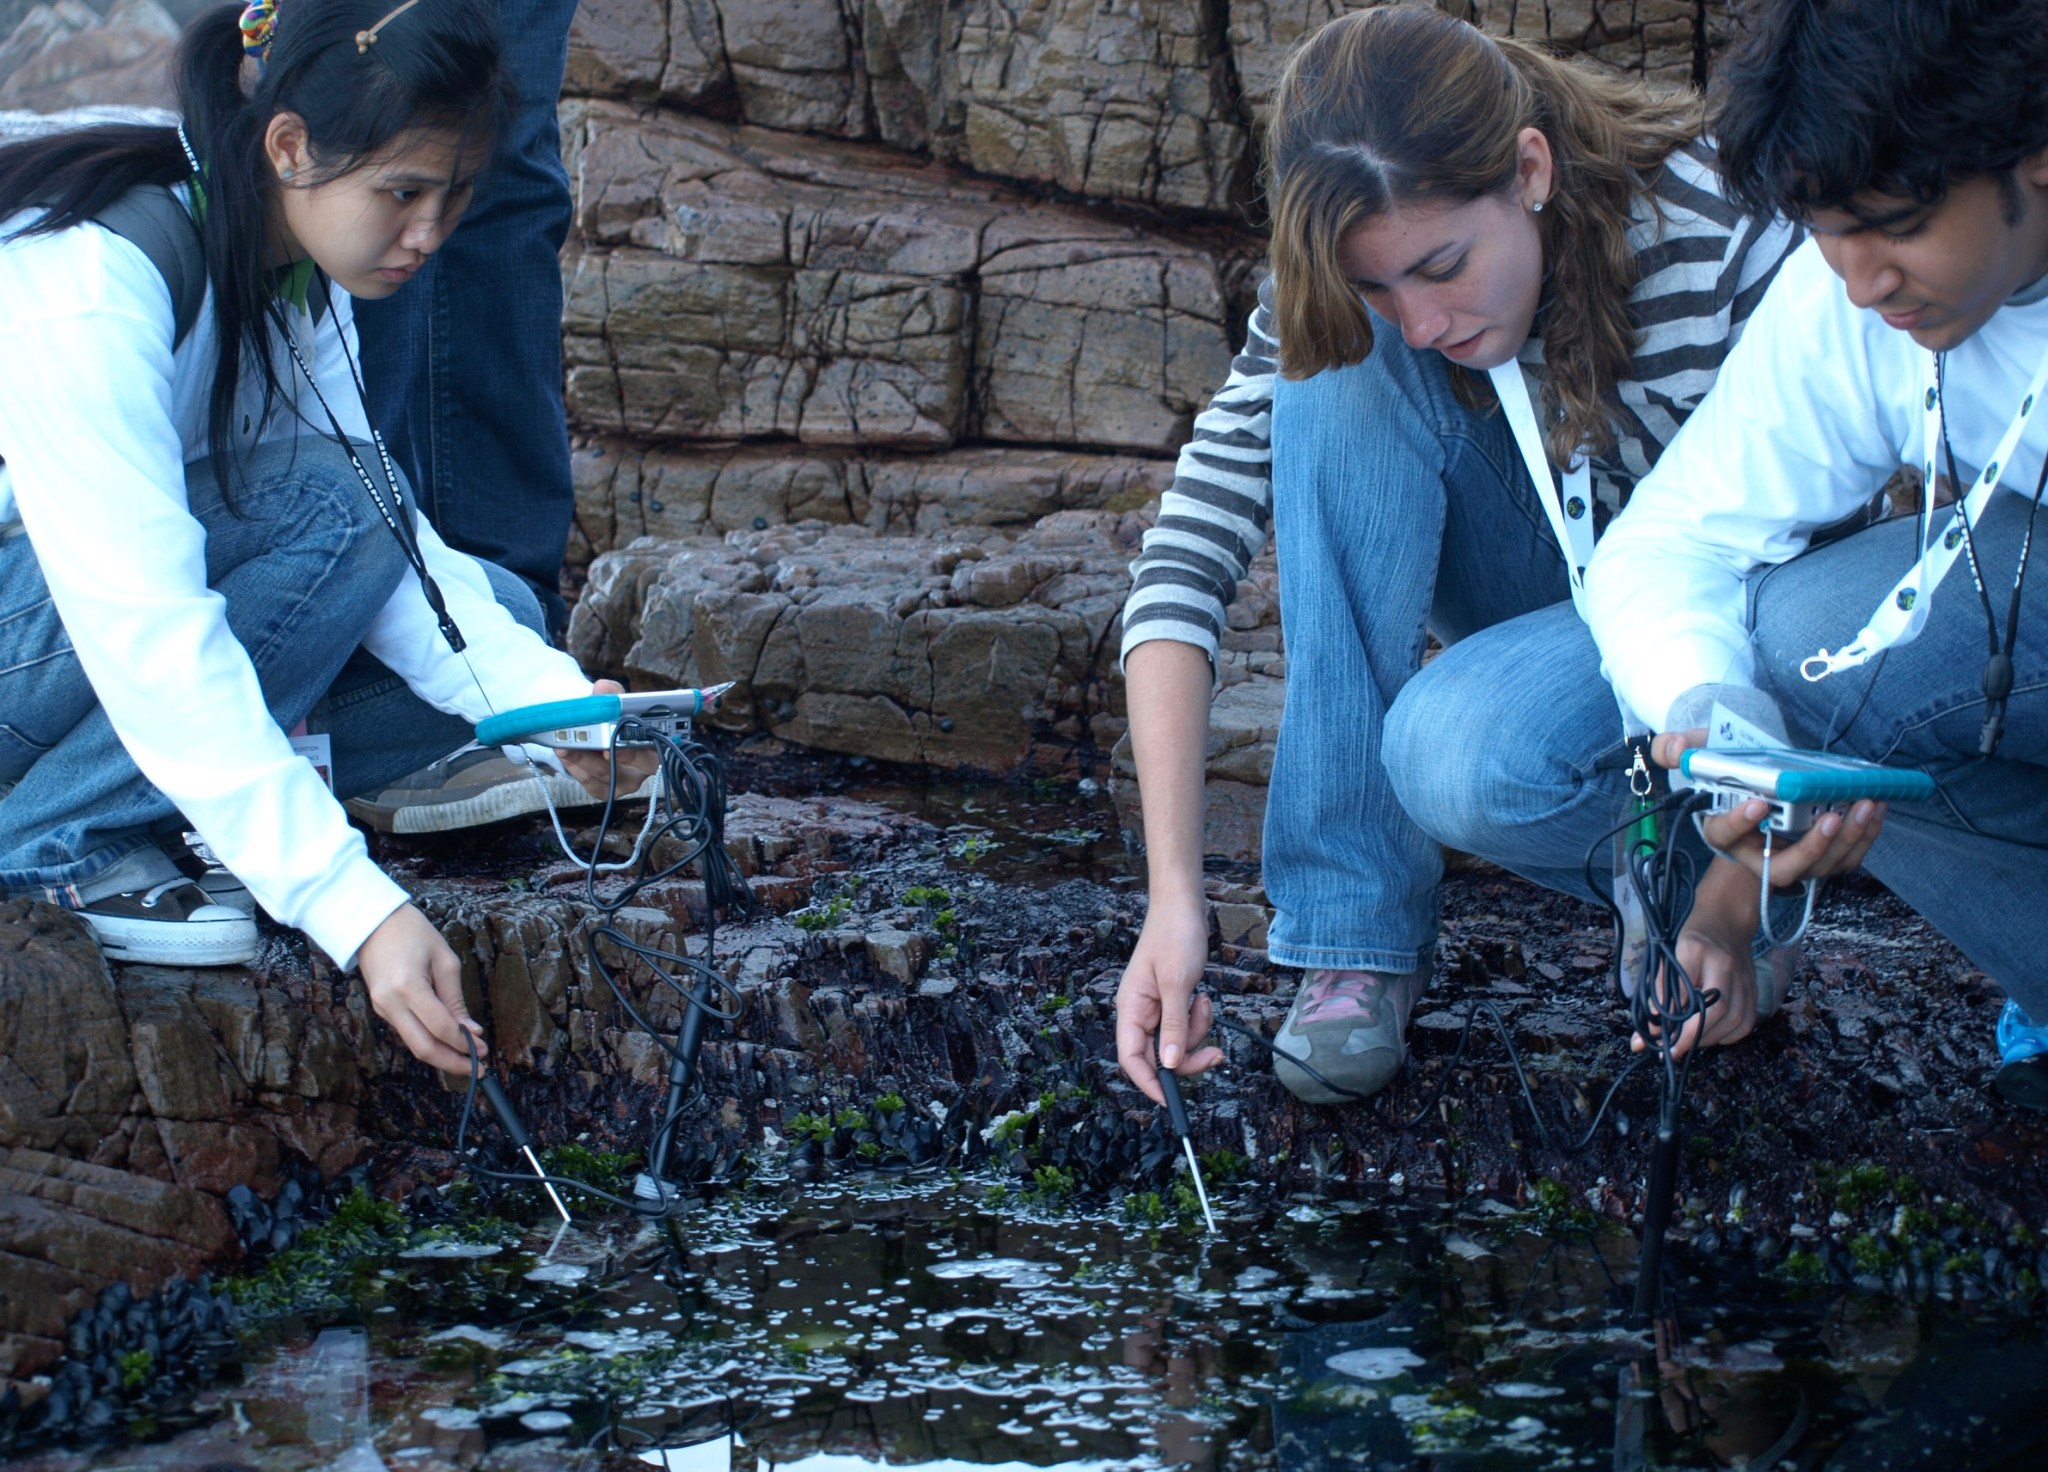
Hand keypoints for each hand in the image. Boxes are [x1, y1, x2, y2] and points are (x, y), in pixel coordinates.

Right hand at [358, 903, 484, 1073]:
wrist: (373, 922)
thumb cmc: (413, 932)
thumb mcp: (444, 959)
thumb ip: (455, 998)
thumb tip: (470, 1030)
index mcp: (407, 987)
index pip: (440, 1027)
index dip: (464, 1043)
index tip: (484, 1050)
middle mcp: (390, 1003)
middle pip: (423, 1048)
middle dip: (452, 1063)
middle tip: (478, 1069)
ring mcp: (382, 1008)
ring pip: (414, 1044)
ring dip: (441, 1055)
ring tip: (468, 1060)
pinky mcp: (381, 1009)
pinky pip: (408, 1033)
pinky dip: (429, 1042)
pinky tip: (448, 1043)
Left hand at [556, 678, 660, 799]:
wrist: (604, 734)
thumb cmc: (619, 720)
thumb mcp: (620, 704)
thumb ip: (613, 694)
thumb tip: (603, 687)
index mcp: (657, 745)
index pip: (654, 749)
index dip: (638, 746)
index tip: (620, 736)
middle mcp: (644, 768)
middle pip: (631, 766)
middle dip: (610, 755)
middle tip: (594, 745)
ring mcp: (626, 782)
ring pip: (606, 774)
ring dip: (584, 759)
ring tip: (565, 745)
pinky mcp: (607, 791)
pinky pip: (591, 784)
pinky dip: (576, 769)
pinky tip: (565, 755)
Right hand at [1115, 896, 1221, 1104]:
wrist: (1184, 905)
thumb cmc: (1175, 937)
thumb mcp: (1177, 984)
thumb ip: (1173, 1026)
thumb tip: (1168, 1063)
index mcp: (1130, 1009)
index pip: (1131, 1059)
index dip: (1149, 1083)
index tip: (1171, 1101)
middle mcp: (1139, 1012)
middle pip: (1158, 1055)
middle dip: (1187, 1057)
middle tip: (1216, 1054)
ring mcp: (1155, 1008)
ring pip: (1175, 1042)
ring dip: (1196, 1032)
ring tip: (1204, 1003)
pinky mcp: (1171, 1002)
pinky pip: (1184, 1025)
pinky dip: (1198, 1019)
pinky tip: (1202, 996)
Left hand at [1632, 857, 1758, 1058]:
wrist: (1726, 920)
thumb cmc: (1691, 938)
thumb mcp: (1666, 953)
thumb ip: (1658, 988)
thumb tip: (1650, 1026)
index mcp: (1698, 950)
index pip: (1687, 990)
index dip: (1674, 1020)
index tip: (1657, 1040)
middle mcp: (1726, 965)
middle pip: (1718, 1009)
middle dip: (1693, 1036)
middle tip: (1672, 1051)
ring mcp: (1745, 978)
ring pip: (1736, 1019)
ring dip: (1710, 1039)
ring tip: (1688, 1043)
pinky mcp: (1755, 990)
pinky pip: (1746, 1022)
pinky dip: (1729, 1036)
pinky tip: (1711, 1036)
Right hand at [1652, 728, 1885, 886]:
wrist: (1759, 781)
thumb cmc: (1729, 771)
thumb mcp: (1699, 754)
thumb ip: (1676, 749)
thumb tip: (1678, 750)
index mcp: (1723, 832)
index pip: (1723, 834)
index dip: (1739, 823)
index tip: (1757, 804)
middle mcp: (1756, 854)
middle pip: (1783, 867)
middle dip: (1811, 848)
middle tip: (1832, 817)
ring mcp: (1792, 859)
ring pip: (1821, 867)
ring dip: (1848, 841)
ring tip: (1865, 806)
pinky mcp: (1820, 857)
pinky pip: (1845, 858)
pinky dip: (1864, 837)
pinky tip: (1875, 808)